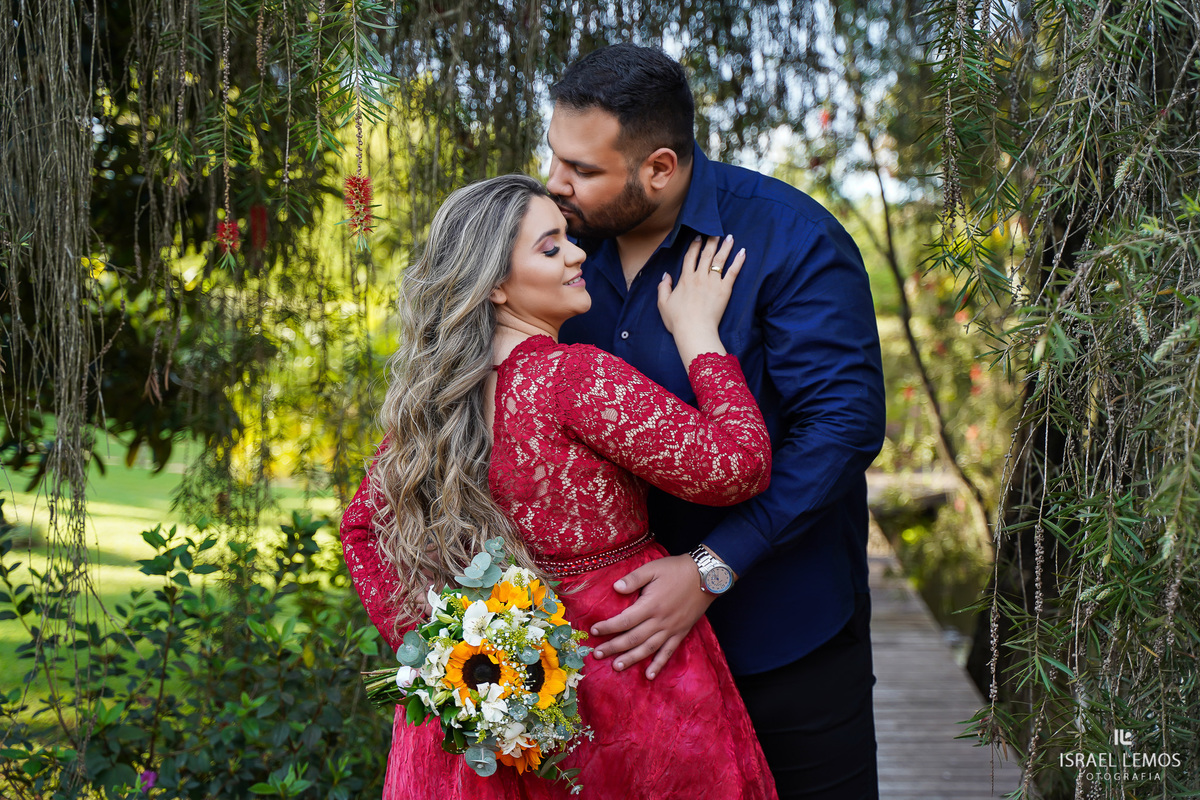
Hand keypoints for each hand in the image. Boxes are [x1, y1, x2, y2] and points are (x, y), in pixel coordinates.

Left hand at [589, 554, 715, 679]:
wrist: (706, 576)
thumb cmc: (676, 570)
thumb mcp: (653, 568)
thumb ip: (634, 578)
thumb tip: (615, 588)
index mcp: (651, 604)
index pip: (624, 620)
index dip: (608, 627)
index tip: (594, 630)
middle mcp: (660, 621)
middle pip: (633, 638)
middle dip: (613, 647)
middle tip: (597, 654)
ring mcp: (671, 629)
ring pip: (648, 649)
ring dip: (631, 659)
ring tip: (616, 667)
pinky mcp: (680, 633)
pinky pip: (668, 652)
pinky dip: (658, 665)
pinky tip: (649, 675)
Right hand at [657, 235, 745, 368]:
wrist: (694, 331)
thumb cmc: (678, 321)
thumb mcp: (663, 304)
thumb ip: (663, 287)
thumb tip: (666, 275)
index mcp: (685, 279)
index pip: (690, 257)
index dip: (694, 246)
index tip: (698, 237)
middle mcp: (699, 277)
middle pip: (706, 255)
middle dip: (711, 241)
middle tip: (715, 231)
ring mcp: (713, 283)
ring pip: (720, 260)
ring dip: (725, 247)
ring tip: (730, 237)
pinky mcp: (725, 290)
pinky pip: (733, 272)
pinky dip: (738, 261)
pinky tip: (743, 252)